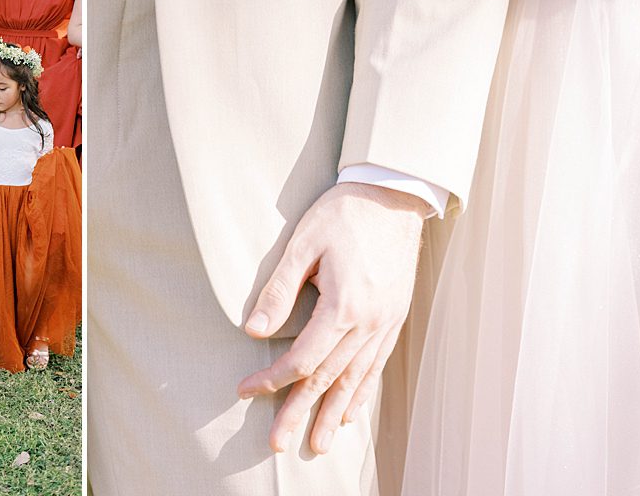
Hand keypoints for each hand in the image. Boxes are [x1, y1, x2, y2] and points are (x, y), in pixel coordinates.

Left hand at [237, 182, 425, 454]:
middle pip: (329, 379)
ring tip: (318, 444)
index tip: (246, 390)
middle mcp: (369, 322)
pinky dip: (361, 392)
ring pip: (355, 379)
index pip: (304, 359)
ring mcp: (385, 323)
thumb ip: (279, 289)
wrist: (392, 196)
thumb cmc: (343, 213)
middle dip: (300, 412)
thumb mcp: (303, 243)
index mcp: (344, 304)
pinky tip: (350, 412)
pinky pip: (376, 366)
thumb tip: (254, 331)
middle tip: (277, 443)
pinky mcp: (394, 318)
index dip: (273, 380)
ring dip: (334, 414)